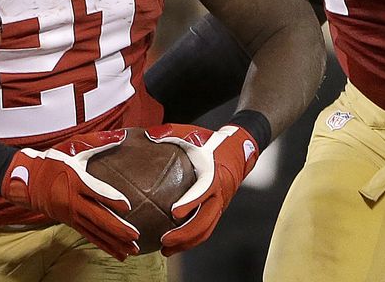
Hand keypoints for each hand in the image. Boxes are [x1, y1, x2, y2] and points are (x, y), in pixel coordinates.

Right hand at [1, 131, 140, 259]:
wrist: (28, 181)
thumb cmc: (52, 162)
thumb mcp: (73, 146)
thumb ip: (98, 141)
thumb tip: (121, 136)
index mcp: (75, 180)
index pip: (95, 191)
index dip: (111, 199)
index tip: (127, 206)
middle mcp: (73, 201)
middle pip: (98, 217)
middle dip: (117, 228)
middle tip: (135, 235)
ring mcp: (72, 215)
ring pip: (96, 231)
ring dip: (115, 242)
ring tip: (132, 250)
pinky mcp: (72, 223)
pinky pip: (90, 236)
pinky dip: (105, 245)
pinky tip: (118, 252)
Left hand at [144, 123, 258, 254]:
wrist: (238, 148)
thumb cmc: (209, 141)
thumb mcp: (190, 133)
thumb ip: (169, 133)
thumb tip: (147, 135)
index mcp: (213, 174)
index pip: (203, 191)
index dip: (190, 203)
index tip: (174, 213)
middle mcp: (219, 193)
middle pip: (205, 220)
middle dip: (185, 233)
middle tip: (164, 240)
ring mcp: (220, 204)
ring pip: (206, 230)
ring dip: (187, 242)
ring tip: (166, 251)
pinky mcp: (217, 210)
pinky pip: (206, 229)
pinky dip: (191, 240)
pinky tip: (175, 246)